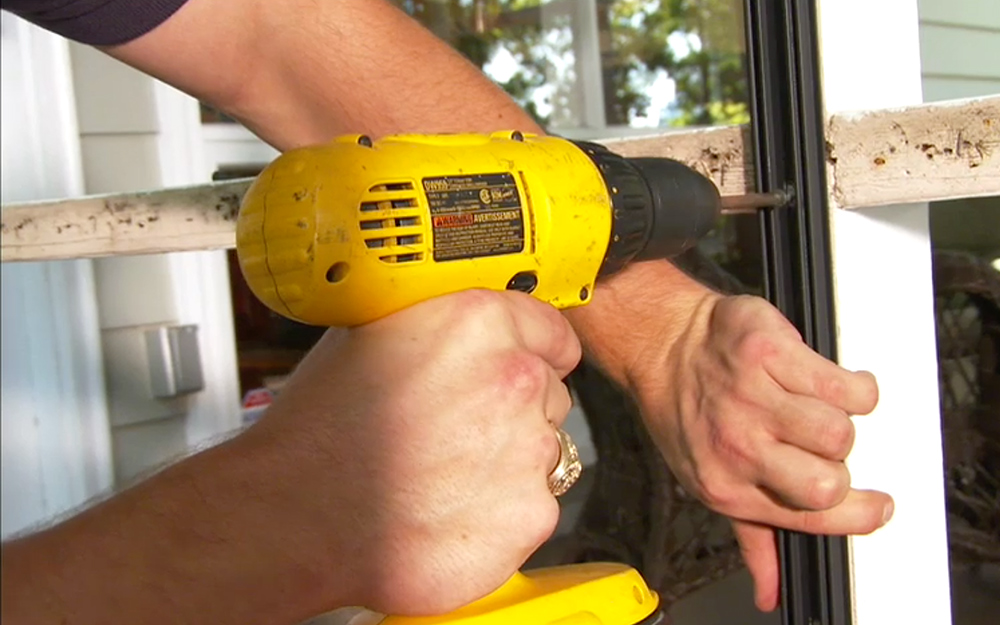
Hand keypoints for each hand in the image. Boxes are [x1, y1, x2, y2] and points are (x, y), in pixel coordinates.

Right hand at [247, 289, 581, 615]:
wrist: (295, 519)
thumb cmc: (320, 432)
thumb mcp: (371, 334)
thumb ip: (440, 321)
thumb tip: (468, 325)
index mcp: (478, 323)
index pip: (552, 333)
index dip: (529, 354)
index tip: (513, 372)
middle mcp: (515, 380)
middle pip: (547, 394)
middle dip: (511, 413)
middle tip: (453, 434)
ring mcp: (528, 451)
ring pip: (542, 453)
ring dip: (506, 464)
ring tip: (439, 477)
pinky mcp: (529, 515)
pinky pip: (532, 508)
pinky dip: (500, 515)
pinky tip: (446, 511)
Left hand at [630, 293, 892, 611]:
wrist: (661, 349)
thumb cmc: (687, 416)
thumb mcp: (711, 482)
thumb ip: (752, 539)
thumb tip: (772, 593)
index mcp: (730, 488)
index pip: (816, 519)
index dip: (860, 516)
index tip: (877, 505)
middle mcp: (739, 448)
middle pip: (830, 480)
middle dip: (840, 465)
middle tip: (821, 447)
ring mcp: (752, 398)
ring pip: (839, 429)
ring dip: (840, 420)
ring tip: (815, 408)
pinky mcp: (768, 352)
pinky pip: (841, 382)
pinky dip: (849, 383)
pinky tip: (824, 380)